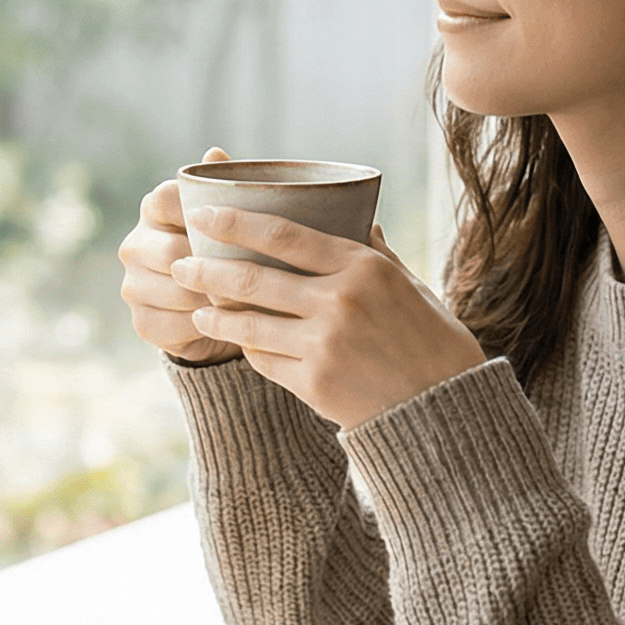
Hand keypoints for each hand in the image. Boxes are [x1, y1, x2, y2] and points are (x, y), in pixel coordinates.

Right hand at [118, 147, 244, 365]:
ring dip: (213, 299)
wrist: (216, 310)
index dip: (197, 212)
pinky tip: (227, 322)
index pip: (165, 199)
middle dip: (213, 265)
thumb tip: (214, 152)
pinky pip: (175, 325)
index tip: (231, 227)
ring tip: (247, 300)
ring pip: (176, 291)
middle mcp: (134, 244)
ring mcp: (133, 285)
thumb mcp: (232, 220)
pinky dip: (206, 325)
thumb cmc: (227, 252)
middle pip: (171, 251)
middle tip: (252, 271)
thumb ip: (224, 186)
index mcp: (153, 209)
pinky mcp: (142, 322)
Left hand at [170, 207, 486, 429]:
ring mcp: (324, 344)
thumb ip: (375, 252)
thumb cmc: (431, 340)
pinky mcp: (314, 384)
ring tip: (198, 308)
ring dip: (215, 314)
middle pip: (253, 279)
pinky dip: (248, 349)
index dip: (236, 222)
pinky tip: (237, 342)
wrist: (444, 408)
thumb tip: (354, 217)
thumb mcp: (410, 284)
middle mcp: (339, 301)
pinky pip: (265, 360)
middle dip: (207, 270)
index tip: (204, 216)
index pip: (283, 235)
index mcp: (362, 267)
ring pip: (249, 323)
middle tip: (180, 265)